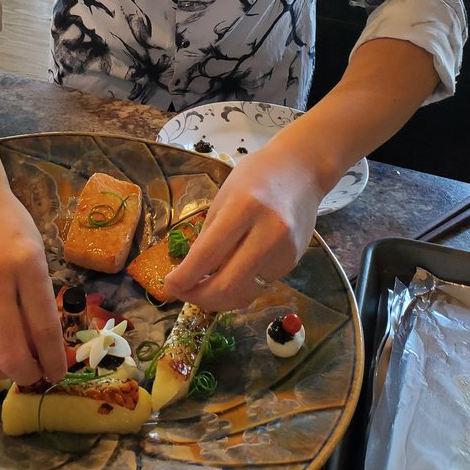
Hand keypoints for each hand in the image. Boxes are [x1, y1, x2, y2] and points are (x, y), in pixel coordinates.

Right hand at [0, 174, 67, 386]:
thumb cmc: (10, 226)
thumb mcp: (37, 253)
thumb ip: (39, 297)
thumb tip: (43, 349)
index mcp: (27, 265)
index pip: (44, 329)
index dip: (53, 361)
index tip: (57, 374)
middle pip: (12, 354)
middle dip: (28, 375)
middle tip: (35, 374)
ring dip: (4, 373)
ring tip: (13, 364)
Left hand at [162, 145, 322, 308]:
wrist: (301, 170)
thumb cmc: (256, 177)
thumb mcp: (223, 198)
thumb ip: (208, 237)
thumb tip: (189, 274)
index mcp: (243, 208)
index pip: (207, 256)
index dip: (183, 278)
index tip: (169, 285)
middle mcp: (268, 233)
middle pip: (228, 285)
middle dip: (199, 297)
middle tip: (183, 293)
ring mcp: (284, 251)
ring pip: (245, 293)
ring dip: (218, 299)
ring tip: (202, 289)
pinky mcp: (293, 262)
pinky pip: (259, 285)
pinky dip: (239, 288)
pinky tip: (228, 277)